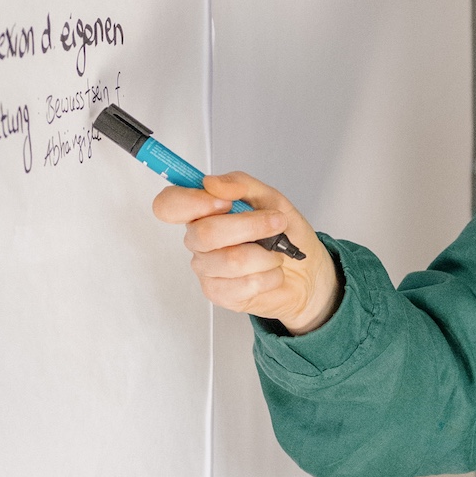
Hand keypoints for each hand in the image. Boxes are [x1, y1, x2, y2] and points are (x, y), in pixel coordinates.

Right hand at [151, 170, 340, 336]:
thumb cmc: (285, 234)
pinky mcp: (219, 293)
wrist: (307, 272)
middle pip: (205, 233)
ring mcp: (206, 268)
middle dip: (251, 227)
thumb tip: (213, 183)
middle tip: (276, 223)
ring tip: (276, 253)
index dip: (191, 202)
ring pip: (231, 260)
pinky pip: (244, 284)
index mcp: (203, 212)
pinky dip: (270, 275)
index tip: (224, 203)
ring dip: (267, 255)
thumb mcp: (271, 198)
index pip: (169, 204)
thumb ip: (241, 184)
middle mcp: (199, 240)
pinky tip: (271, 272)